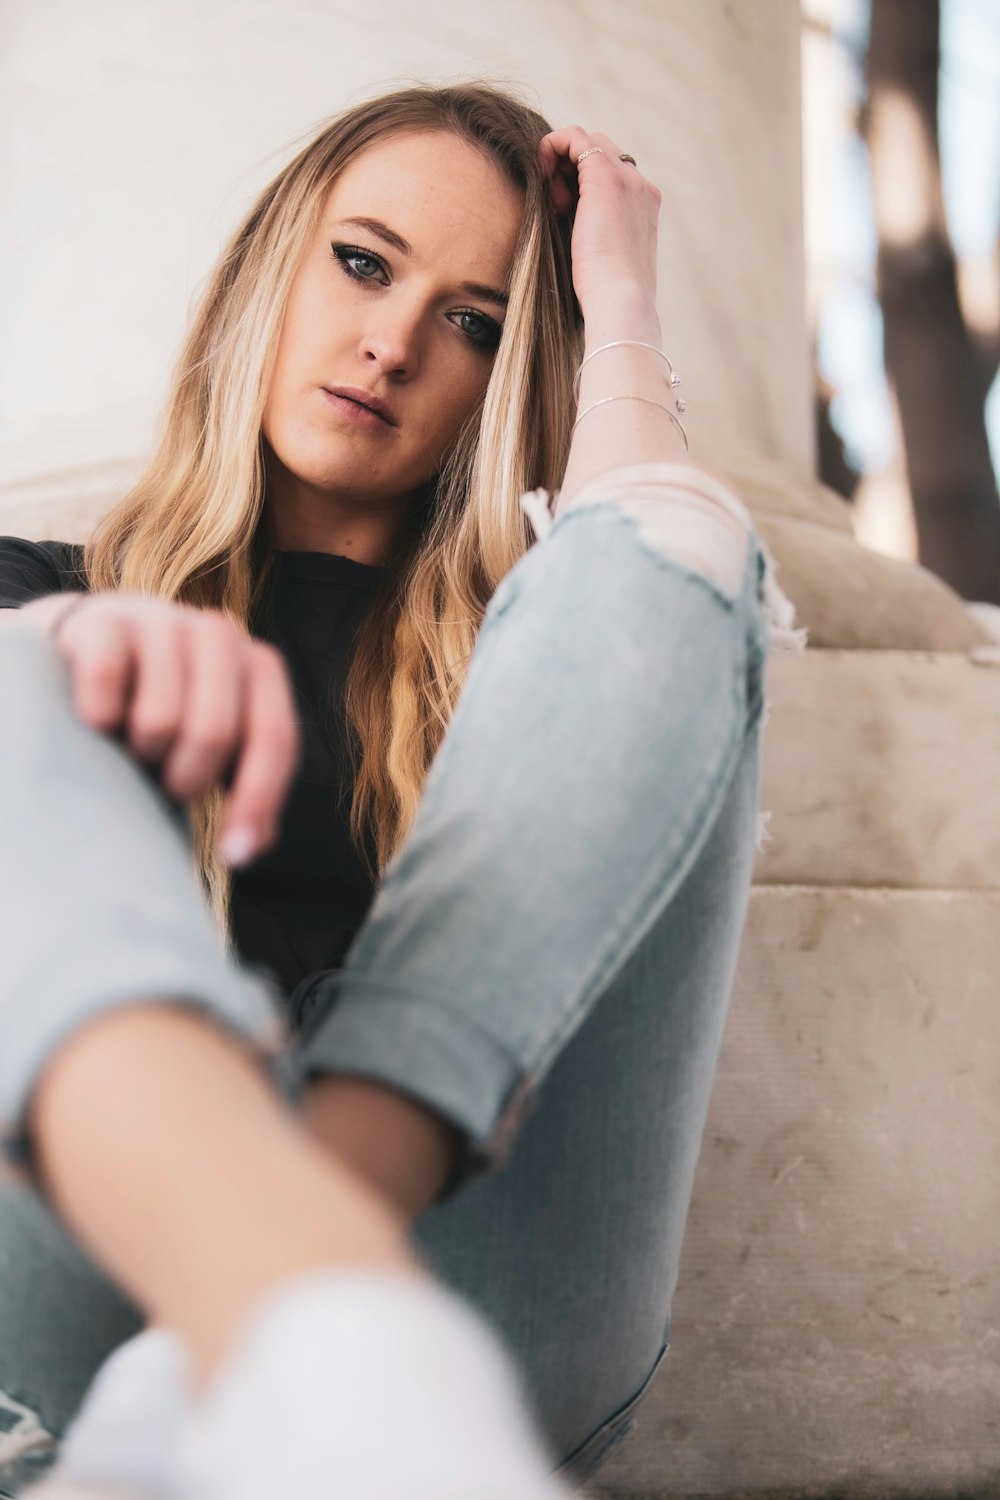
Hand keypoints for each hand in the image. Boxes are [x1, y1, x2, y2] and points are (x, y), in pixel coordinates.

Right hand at [38, 592, 298, 864]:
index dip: (257, 802)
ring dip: (136, 753)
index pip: (276, 740)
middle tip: (162, 781)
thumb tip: (253, 845)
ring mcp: (161, 621)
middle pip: (214, 733)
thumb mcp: (212, 746)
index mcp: (260, 667)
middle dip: (185, 778)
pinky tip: (94, 718)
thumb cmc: (162, 710)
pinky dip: (96, 718)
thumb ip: (243, 786)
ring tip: (130, 744)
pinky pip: (107, 682)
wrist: (90, 646)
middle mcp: (220, 634)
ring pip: (159, 720)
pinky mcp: (103, 622)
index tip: (233, 856)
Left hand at [539, 126, 660, 321]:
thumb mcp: (603, 256)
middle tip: (557, 203)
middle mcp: (641, 186)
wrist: (620, 303)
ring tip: (553, 197)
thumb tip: (567, 218)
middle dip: (570, 168)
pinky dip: (553, 147)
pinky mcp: (605, 178)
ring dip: (562, 161)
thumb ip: (594, 230)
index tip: (563, 210)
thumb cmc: (605, 293)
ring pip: (588, 140)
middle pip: (600, 150)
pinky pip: (574, 137)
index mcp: (643, 205)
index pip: (610, 171)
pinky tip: (543, 173)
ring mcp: (627, 179)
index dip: (578, 181)